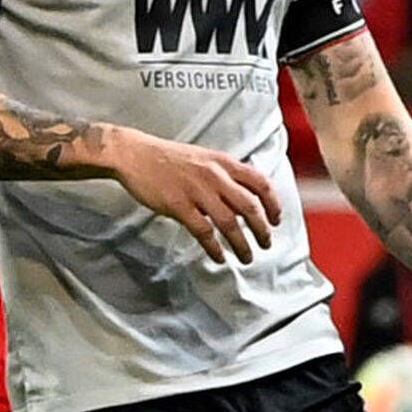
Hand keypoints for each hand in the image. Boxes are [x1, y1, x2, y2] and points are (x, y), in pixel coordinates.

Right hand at [106, 129, 290, 260]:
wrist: (135, 154)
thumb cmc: (168, 158)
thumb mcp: (203, 158)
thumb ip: (224, 175)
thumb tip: (241, 199)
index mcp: (223, 162)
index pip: (260, 183)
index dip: (274, 203)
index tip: (276, 220)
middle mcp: (215, 176)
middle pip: (250, 206)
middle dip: (263, 229)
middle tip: (266, 244)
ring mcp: (197, 190)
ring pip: (230, 223)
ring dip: (242, 244)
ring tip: (247, 257)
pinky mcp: (179, 205)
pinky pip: (204, 232)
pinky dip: (214, 248)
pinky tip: (219, 257)